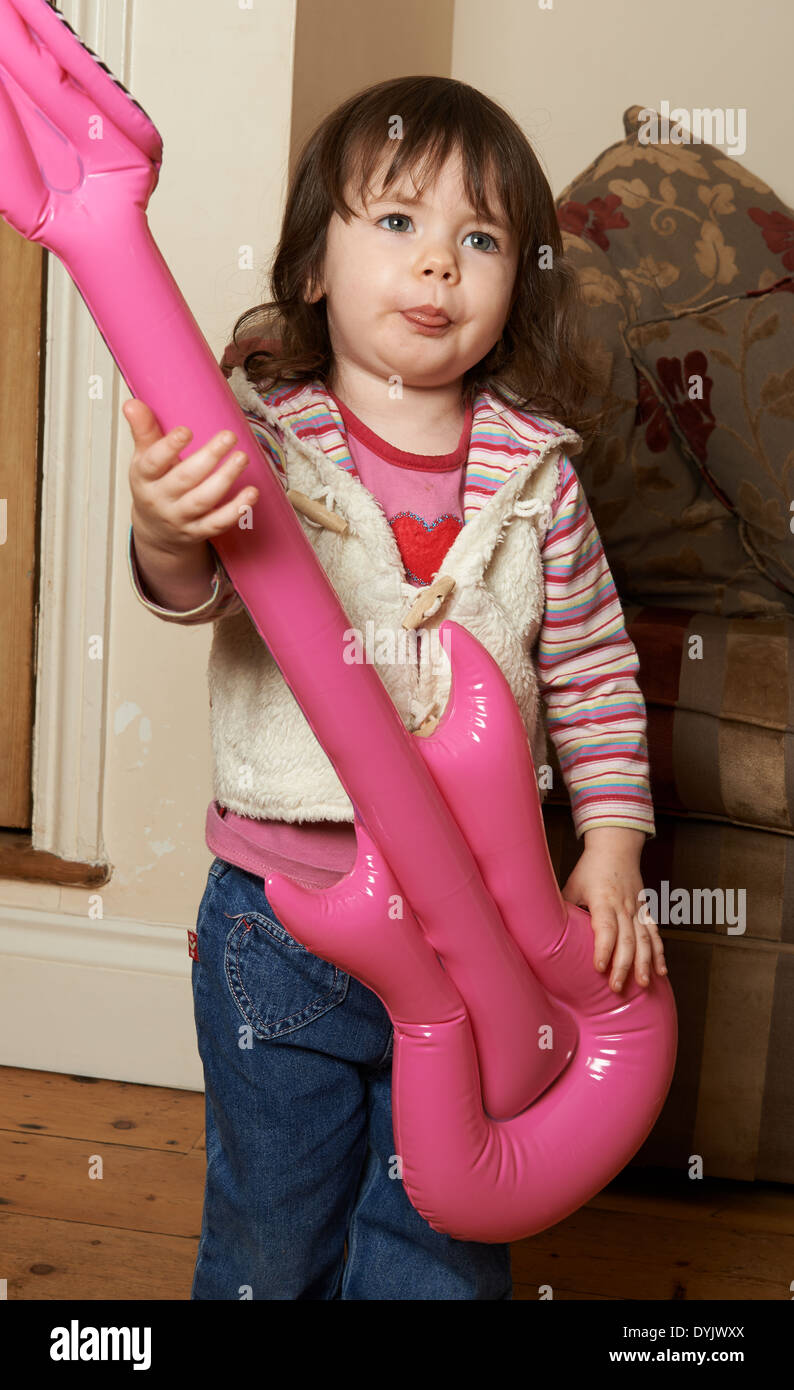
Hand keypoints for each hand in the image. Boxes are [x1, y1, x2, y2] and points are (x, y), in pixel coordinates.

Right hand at [125, 398, 257, 554]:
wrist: (157, 531)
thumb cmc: (154, 487)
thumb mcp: (143, 459)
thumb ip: (143, 431)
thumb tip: (132, 404)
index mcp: (144, 478)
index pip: (153, 463)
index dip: (168, 447)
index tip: (186, 431)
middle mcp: (161, 500)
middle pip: (184, 479)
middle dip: (208, 458)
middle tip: (229, 436)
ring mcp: (180, 518)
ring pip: (203, 500)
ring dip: (225, 479)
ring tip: (242, 458)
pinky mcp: (198, 532)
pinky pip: (218, 523)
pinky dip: (236, 510)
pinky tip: (251, 493)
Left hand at [561, 832, 667, 992]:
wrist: (616, 847)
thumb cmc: (590, 868)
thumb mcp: (572, 886)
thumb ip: (564, 909)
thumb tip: (544, 933)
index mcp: (603, 900)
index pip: (606, 928)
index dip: (604, 949)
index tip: (599, 968)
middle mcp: (624, 906)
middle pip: (627, 939)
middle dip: (623, 965)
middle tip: (617, 988)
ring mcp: (637, 908)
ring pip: (645, 939)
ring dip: (645, 963)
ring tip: (644, 984)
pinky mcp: (645, 910)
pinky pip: (655, 933)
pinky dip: (659, 952)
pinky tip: (661, 970)